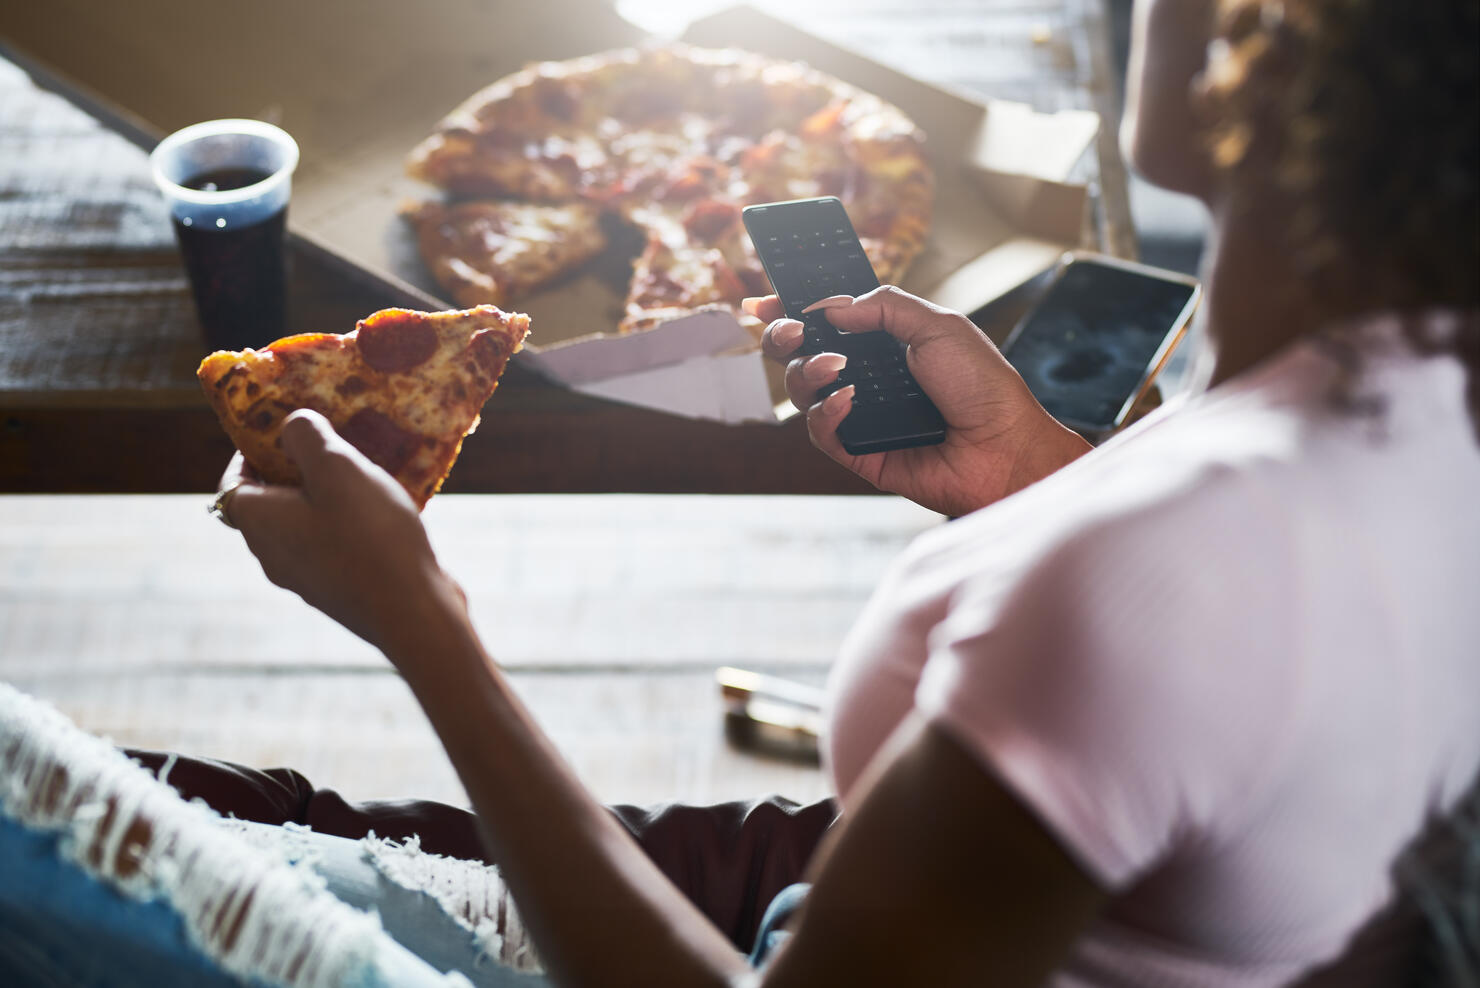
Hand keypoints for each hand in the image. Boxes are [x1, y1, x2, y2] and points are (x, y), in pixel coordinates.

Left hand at [214, 410, 465, 655]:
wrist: (415, 612)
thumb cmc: (371, 535)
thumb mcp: (337, 467)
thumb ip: (307, 436)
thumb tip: (291, 426)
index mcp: (260, 523)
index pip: (231, 485)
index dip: (247, 455)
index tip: (280, 432)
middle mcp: (275, 555)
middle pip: (269, 504)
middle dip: (294, 471)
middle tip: (330, 446)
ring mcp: (308, 579)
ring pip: (304, 525)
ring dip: (325, 498)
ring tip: (363, 474)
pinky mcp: (342, 591)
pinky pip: (334, 546)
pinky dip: (348, 524)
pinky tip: (384, 513)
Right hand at [748, 286, 1090, 516]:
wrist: (1005, 447)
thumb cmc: (984, 387)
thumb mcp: (938, 326)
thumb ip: (883, 307)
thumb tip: (831, 306)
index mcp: (884, 342)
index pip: (826, 321)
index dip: (791, 309)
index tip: (764, 298)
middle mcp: (866, 376)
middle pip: (800, 353)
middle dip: (784, 336)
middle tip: (791, 329)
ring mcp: (860, 414)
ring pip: (803, 390)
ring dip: (807, 371)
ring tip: (836, 366)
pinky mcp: (858, 451)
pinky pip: (820, 431)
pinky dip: (826, 412)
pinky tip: (848, 400)